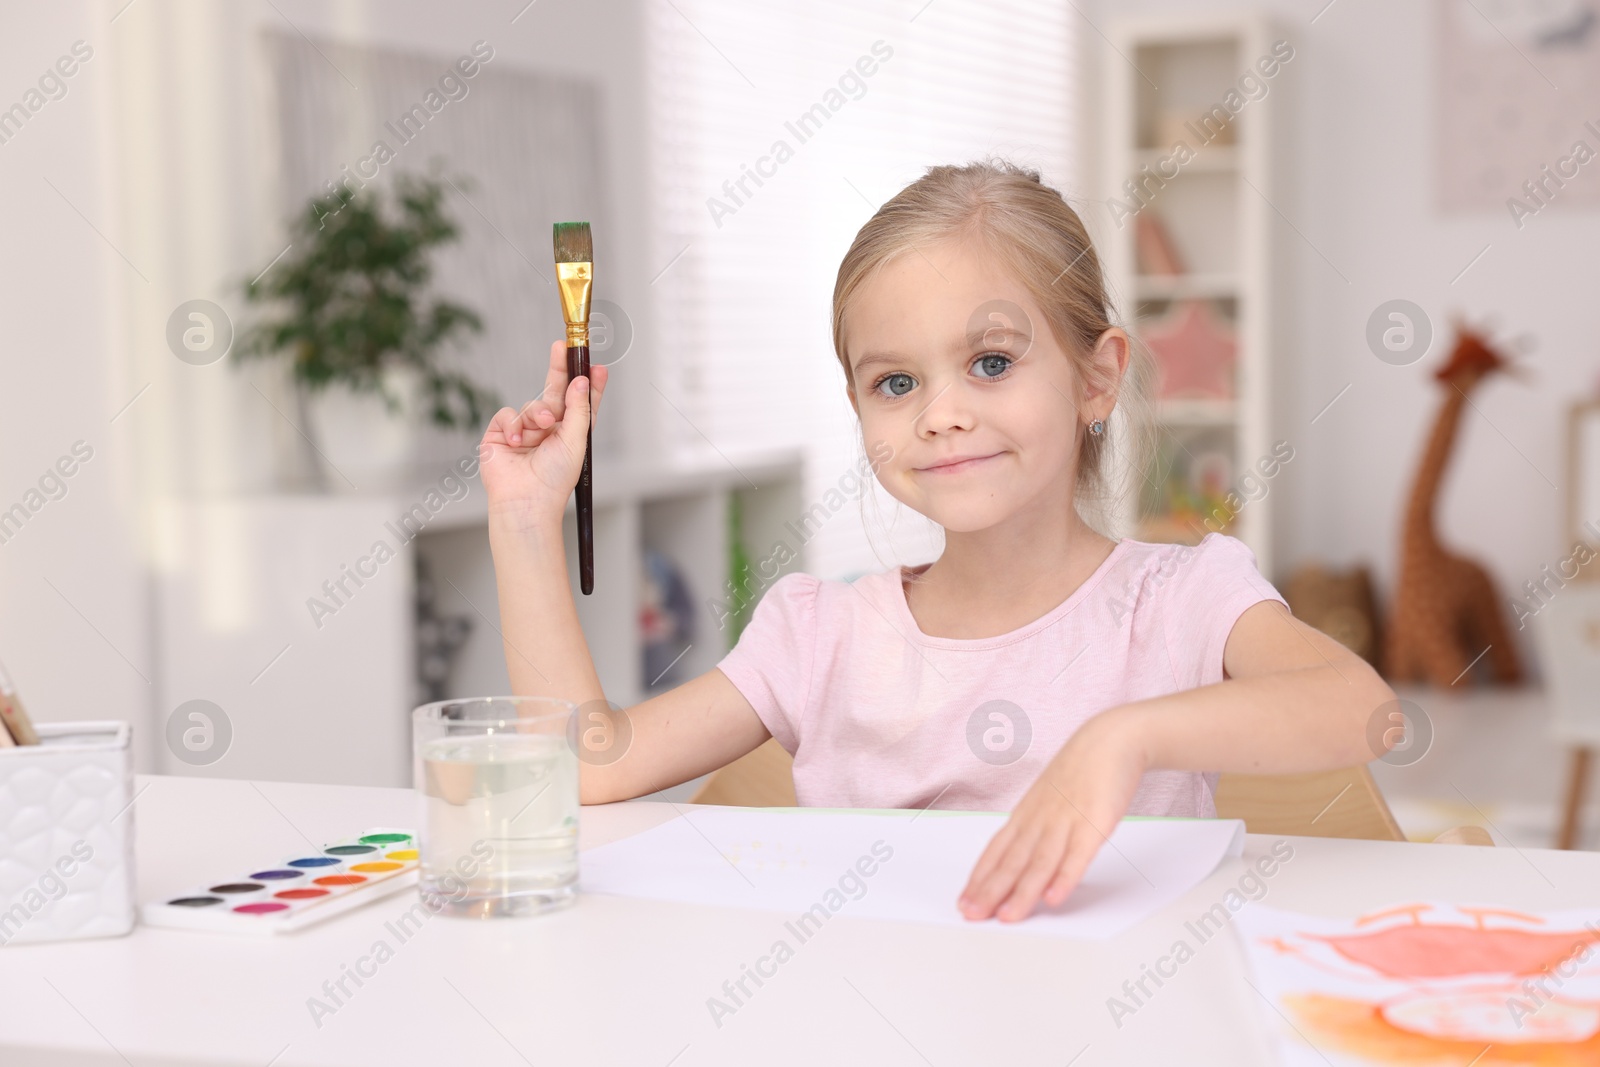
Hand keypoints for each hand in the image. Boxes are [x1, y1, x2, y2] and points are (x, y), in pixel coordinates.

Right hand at [479, 340, 609, 531]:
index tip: (596, 366)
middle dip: (559, 369)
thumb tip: (582, 380)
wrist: (525, 501)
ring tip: (541, 428)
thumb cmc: (554, 479)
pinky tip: (516, 441)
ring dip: (537, 413)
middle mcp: (548, 430)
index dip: (587, 384)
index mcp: (569, 433)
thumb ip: (578, 409)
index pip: (580, 402)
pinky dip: (513, 424)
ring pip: (531, 404)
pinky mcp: (500, 434)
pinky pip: (507, 414)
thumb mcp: (575, 441)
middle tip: (563, 346)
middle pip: (555, 392)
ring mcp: (524, 431)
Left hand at [958, 710, 1147, 922]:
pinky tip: (1054, 898)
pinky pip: (1078, 855)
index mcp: (1026, 814)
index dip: (980, 878)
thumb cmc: (1078, 772)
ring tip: (1008, 917)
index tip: (964, 902)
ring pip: (1040, 862)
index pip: (996, 850)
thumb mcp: (1047, 799)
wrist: (1110, 741)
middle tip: (973, 916)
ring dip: (1023, 892)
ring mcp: (1066, 820)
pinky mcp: (1095, 823)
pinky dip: (1065, 878)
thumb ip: (1035, 829)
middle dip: (991, 891)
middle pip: (1012, 860)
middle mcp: (1040, 819)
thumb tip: (1021, 860)